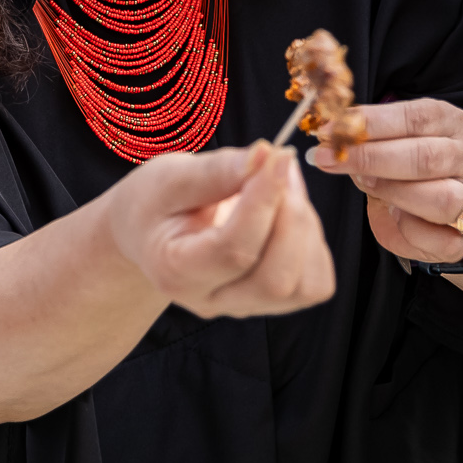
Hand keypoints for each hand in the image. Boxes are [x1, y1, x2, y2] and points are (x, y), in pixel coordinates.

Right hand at [105, 141, 334, 318]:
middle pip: (275, 280)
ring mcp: (244, 306)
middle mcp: (212, 300)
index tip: (276, 156)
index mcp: (177, 272)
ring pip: (303, 286)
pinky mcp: (271, 301)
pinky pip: (314, 283)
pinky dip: (313, 242)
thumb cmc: (154, 203)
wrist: (148, 232)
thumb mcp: (169, 177)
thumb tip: (264, 156)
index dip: (264, 201)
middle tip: (279, 168)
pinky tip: (287, 213)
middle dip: (292, 218)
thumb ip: (217, 171)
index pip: (234, 250)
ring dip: (305, 228)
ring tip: (282, 188)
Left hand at [308, 97, 462, 267]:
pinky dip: (409, 230)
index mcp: (448, 122)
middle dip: (371, 159)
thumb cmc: (409, 166)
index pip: (413, 117)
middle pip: (425, 157)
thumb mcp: (392, 140)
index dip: (369, 123)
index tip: (330, 131)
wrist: (447, 202)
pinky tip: (393, 217)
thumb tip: (330, 140)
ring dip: (393, 193)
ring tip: (365, 186)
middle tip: (333, 160)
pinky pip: (439, 239)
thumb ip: (368, 139)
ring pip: (440, 198)